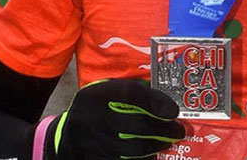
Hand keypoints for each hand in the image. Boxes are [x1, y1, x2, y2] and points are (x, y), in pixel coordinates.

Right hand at [47, 79, 184, 159]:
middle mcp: (93, 117)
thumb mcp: (104, 94)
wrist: (67, 140)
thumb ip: (130, 93)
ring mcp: (94, 142)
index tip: (174, 112)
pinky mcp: (99, 159)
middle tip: (178, 131)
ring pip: (135, 148)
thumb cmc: (93, 112)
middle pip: (137, 125)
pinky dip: (144, 159)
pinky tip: (151, 155)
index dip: (155, 101)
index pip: (130, 93)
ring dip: (156, 146)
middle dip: (163, 130)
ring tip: (167, 142)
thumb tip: (165, 102)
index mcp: (96, 95)